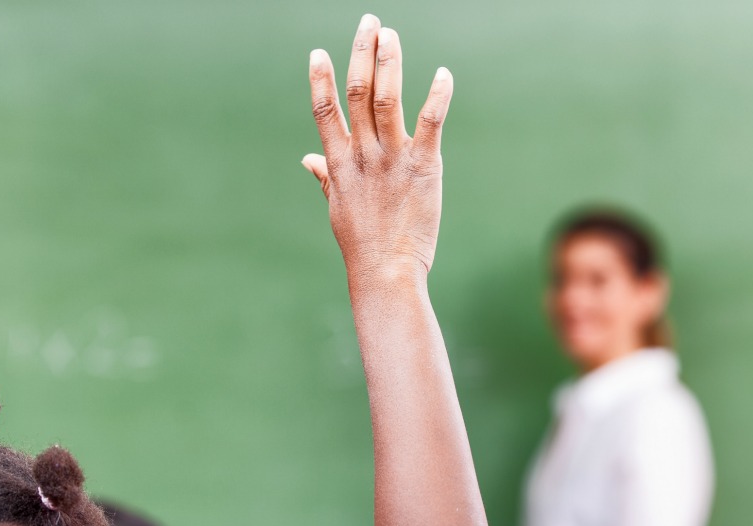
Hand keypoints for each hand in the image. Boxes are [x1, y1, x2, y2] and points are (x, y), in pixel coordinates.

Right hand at [303, 14, 451, 281]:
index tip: (318, 52)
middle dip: (362, 53)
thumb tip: (308, 160)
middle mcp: (363, 155)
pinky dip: (438, 95)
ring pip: (388, 99)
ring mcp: (393, 159)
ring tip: (391, 35)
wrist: (386, 272)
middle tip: (369, 23)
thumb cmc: (362, 244)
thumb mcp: (337, 208)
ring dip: (390, 62)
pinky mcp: (424, 167)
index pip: (325, 112)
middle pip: (359, 93)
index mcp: (339, 164)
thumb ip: (326, 177)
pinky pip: (431, 122)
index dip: (320, 80)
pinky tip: (444, 74)